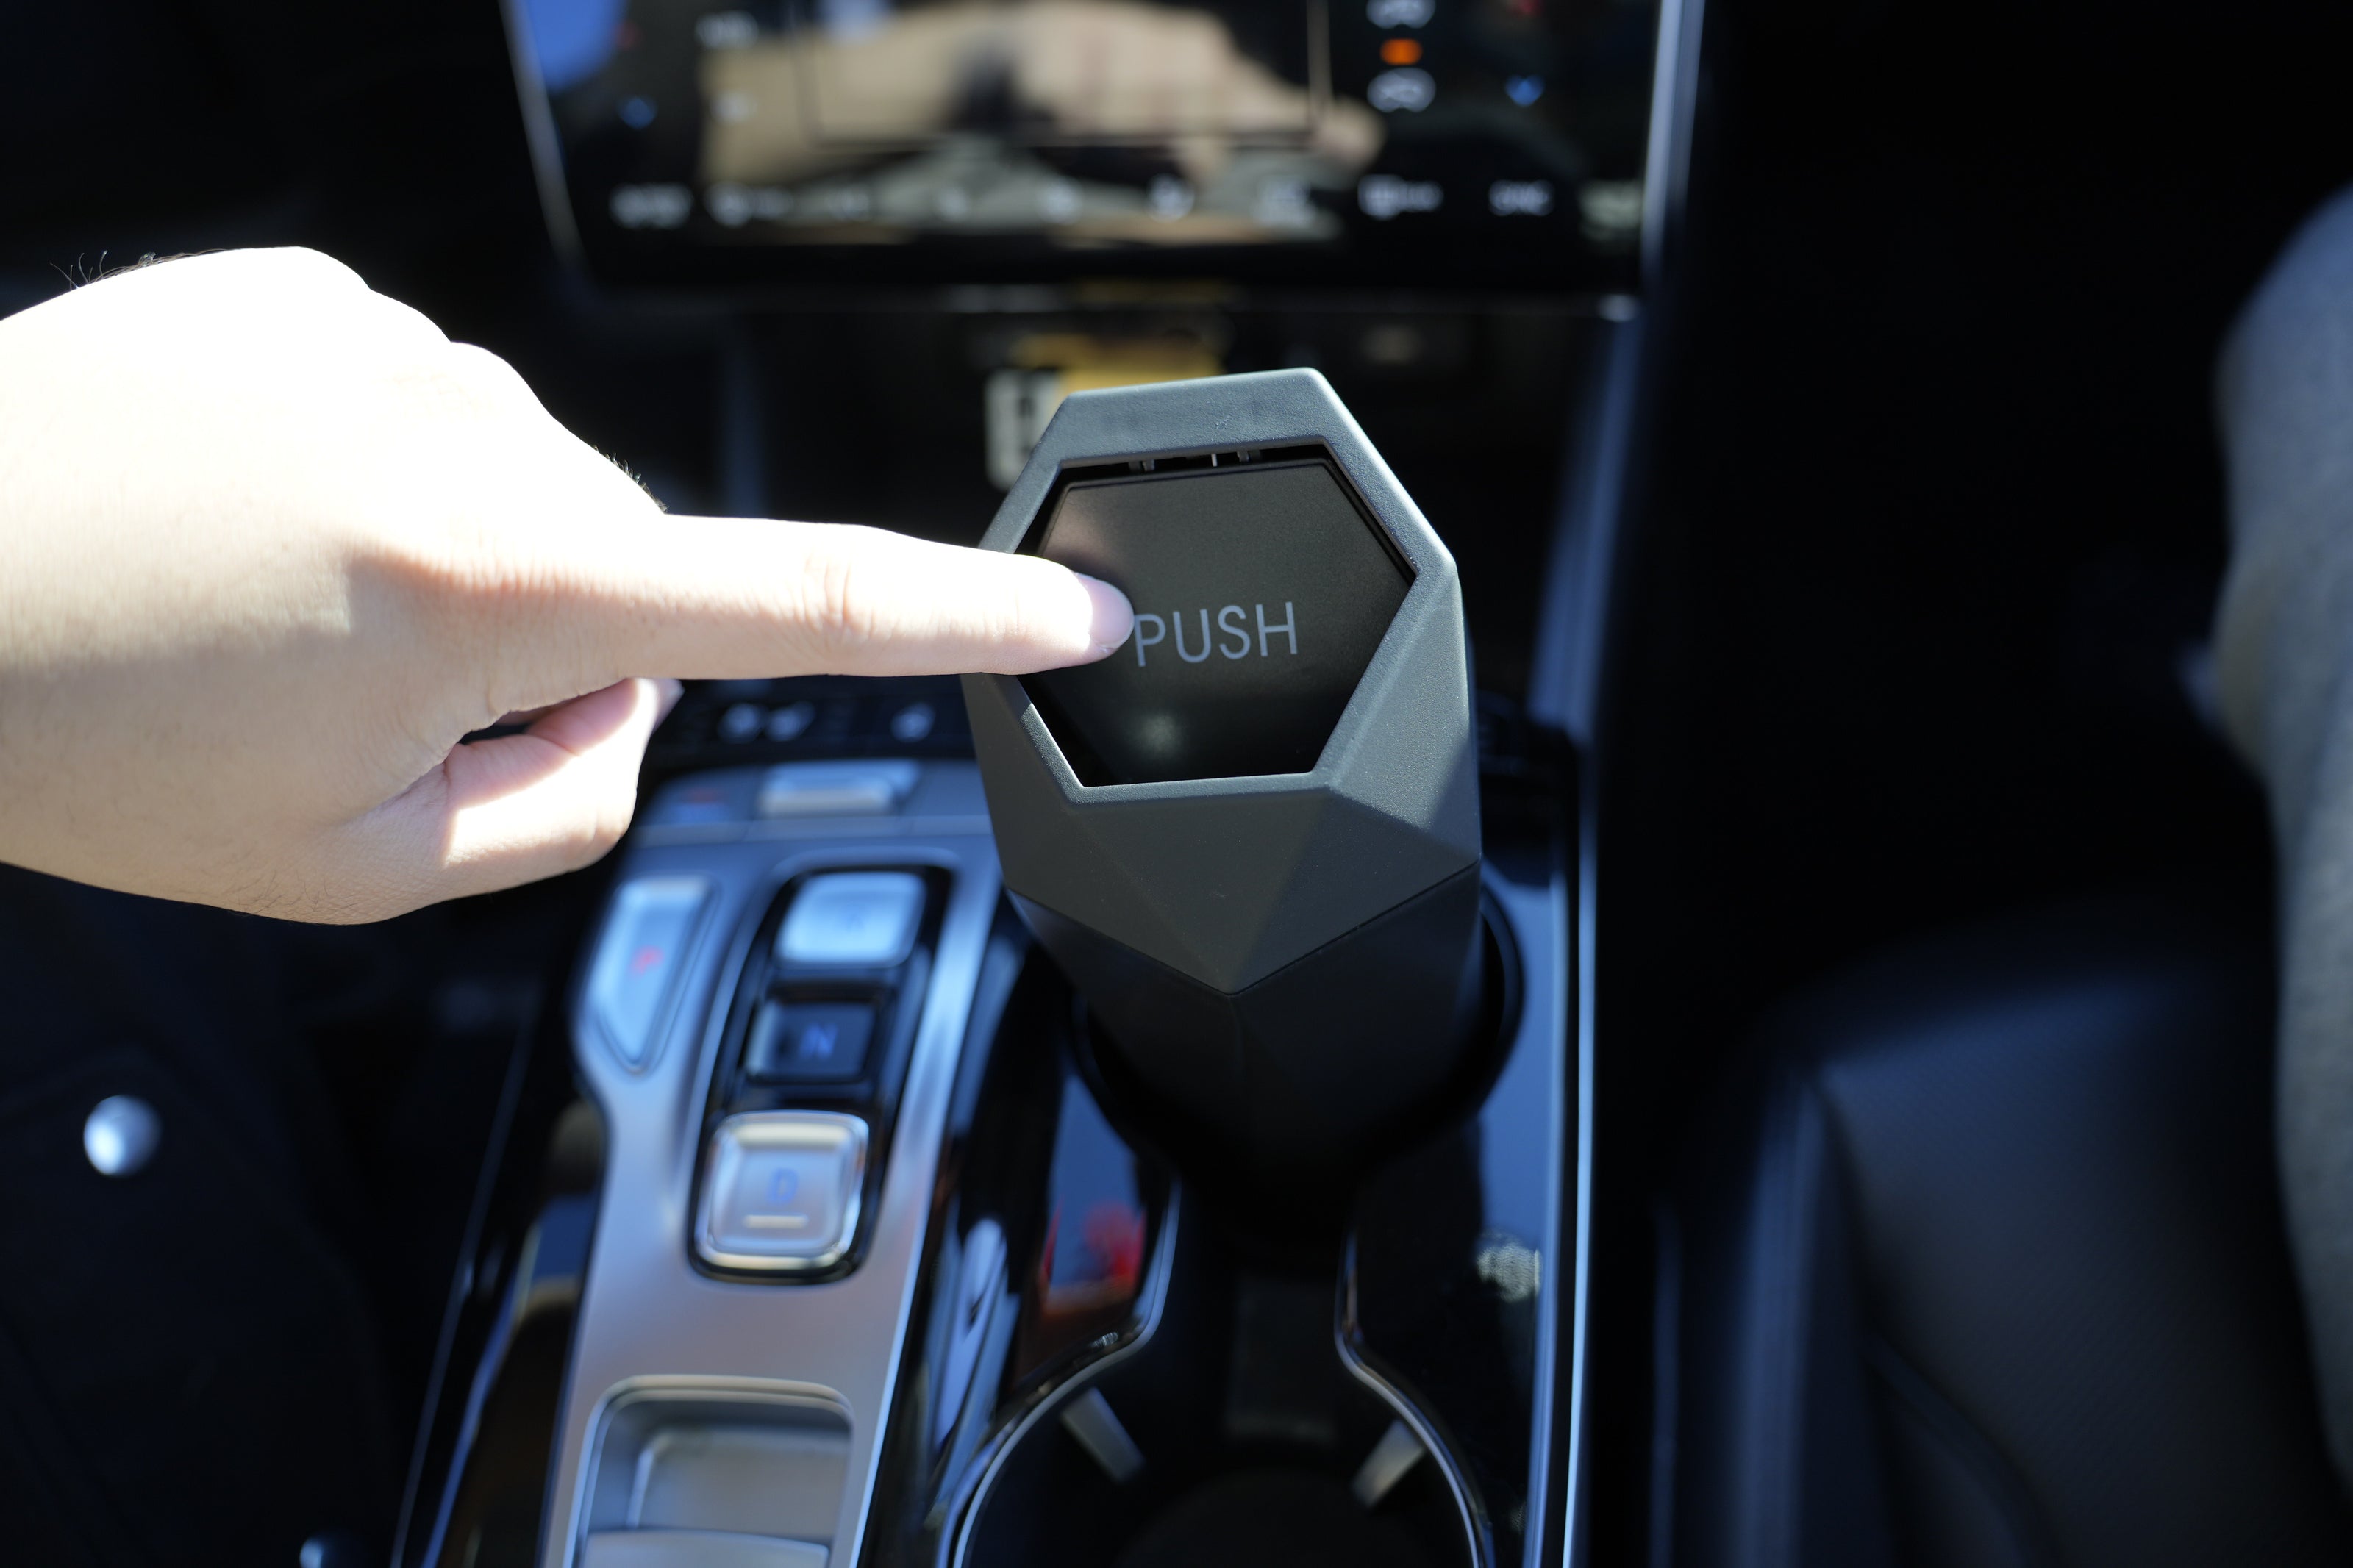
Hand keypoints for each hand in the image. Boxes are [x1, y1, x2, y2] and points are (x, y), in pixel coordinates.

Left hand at [0, 248, 1130, 921]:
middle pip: (631, 569)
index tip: (1083, 608)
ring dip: (449, 565)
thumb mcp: (356, 870)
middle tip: (355, 707)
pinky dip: (365, 481)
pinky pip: (418, 410)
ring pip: (524, 488)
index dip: (966, 617)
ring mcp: (386, 341)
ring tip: (267, 608)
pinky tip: (239, 520)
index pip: (805, 604)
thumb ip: (567, 811)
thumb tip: (637, 702)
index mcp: (501, 583)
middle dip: (551, 652)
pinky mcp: (309, 287)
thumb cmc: (75, 737)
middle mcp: (469, 431)